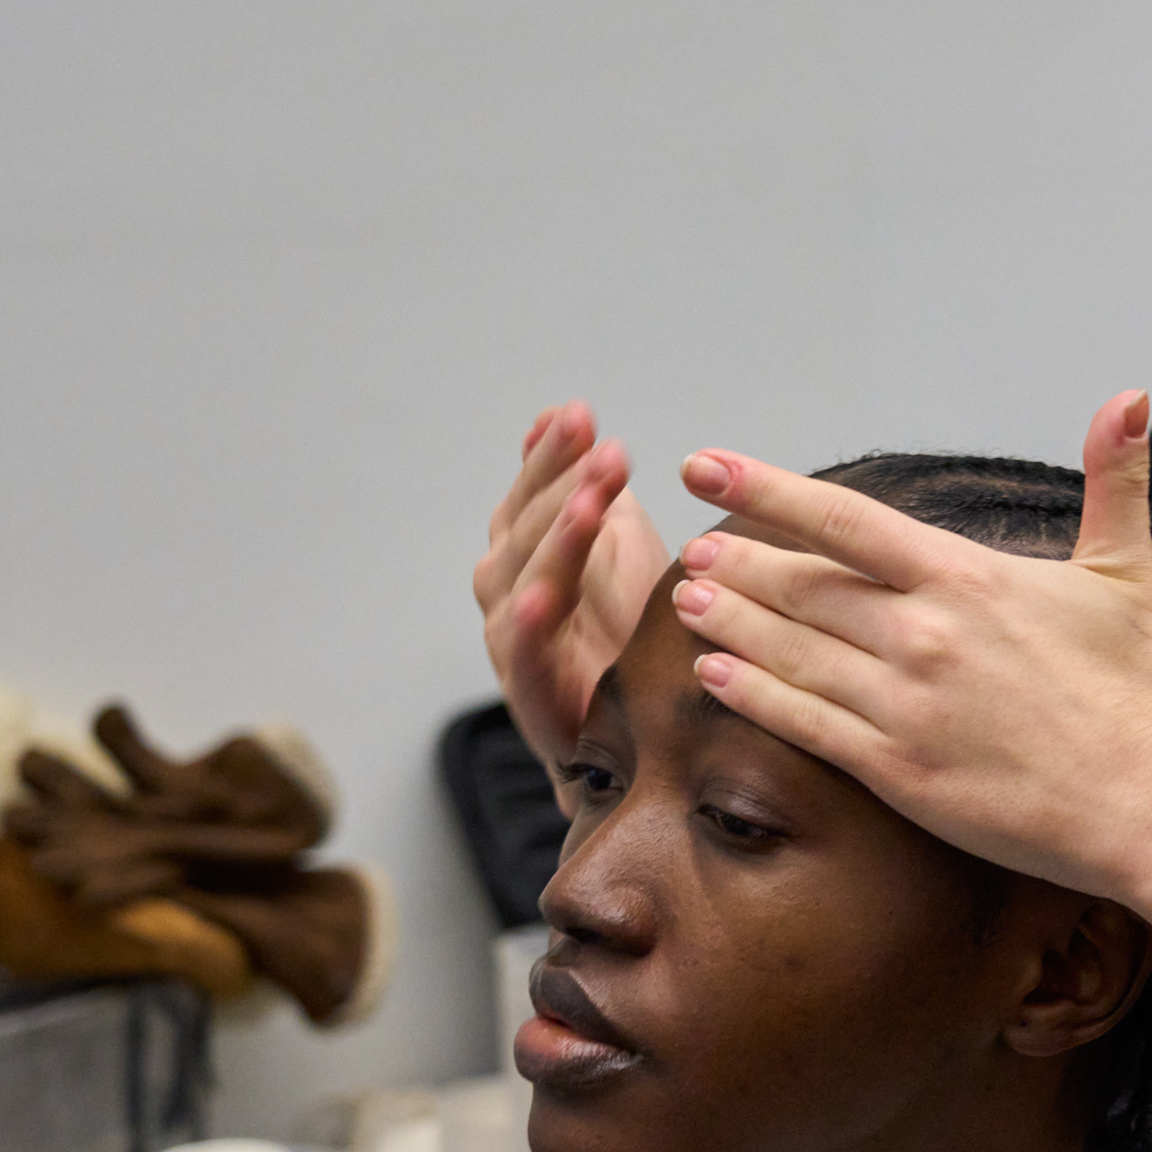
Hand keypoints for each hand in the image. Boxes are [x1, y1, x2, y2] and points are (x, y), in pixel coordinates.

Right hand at [475, 403, 669, 767]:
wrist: (641, 737)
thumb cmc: (628, 636)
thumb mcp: (620, 544)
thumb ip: (589, 485)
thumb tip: (559, 413)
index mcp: (528, 552)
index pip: (532, 494)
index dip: (551, 456)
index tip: (581, 416)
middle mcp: (509, 591)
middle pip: (524, 529)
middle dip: (560, 486)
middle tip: (604, 452)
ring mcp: (514, 643)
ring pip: (522, 583)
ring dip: (555, 541)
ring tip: (588, 504)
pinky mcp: (533, 696)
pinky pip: (523, 657)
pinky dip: (527, 626)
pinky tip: (541, 598)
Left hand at [668, 391, 1151, 898]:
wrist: (1148, 802)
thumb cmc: (1136, 690)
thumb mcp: (1125, 572)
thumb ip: (1115, 481)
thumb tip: (1128, 397)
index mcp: (966, 579)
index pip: (843, 520)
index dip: (767, 490)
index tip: (708, 467)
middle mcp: (924, 634)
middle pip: (803, 586)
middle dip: (739, 563)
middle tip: (695, 548)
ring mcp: (905, 704)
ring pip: (791, 651)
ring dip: (729, 622)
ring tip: (687, 600)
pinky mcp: (898, 770)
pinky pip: (805, 724)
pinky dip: (753, 694)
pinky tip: (714, 674)